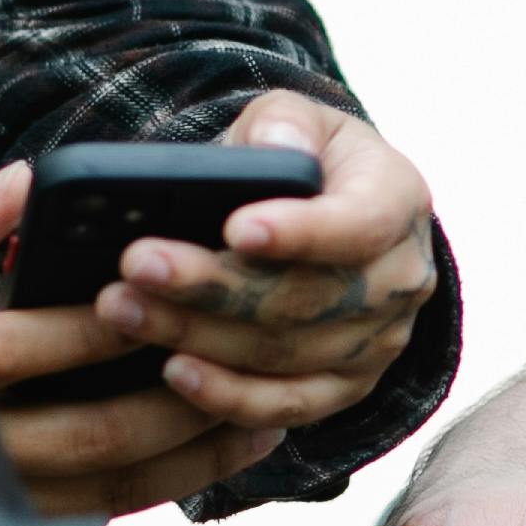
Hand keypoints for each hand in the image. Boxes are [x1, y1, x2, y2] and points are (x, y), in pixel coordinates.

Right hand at [0, 163, 283, 516]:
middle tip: (236, 352)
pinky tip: (240, 437)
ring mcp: (7, 493)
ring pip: (115, 477)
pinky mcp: (40, 520)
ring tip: (265, 399)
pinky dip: (187, 475)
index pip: (10, 353)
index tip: (144, 296)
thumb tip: (25, 182)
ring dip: (196, 443)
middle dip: (168, 393)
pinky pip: (123, 503)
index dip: (80, 331)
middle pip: (85, 431)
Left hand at [90, 92, 441, 437]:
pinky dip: (229, 396)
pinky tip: (174, 372)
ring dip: (199, 337)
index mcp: (399, 199)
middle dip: (213, 285)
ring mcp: (378, 343)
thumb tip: (272, 148)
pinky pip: (288, 406)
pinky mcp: (345, 388)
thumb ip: (283, 122)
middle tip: (135, 266)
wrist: (324, 214)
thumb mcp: (294, 119)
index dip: (300, 232)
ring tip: (123, 309)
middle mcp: (401, 279)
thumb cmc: (300, 157)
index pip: (359, 224)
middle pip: (306, 297)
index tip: (233, 228)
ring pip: (286, 354)